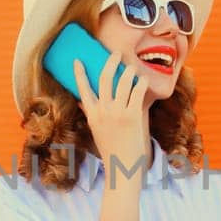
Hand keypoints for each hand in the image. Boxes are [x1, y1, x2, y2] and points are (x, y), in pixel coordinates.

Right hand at [74, 50, 149, 176]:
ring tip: (132, 67)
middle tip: (116, 53)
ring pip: (123, 82)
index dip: (79, 74)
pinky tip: (143, 80)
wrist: (122, 167)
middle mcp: (103, 111)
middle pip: (104, 78)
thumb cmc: (110, 150)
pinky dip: (141, 83)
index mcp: (92, 115)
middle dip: (110, 62)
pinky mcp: (132, 116)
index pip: (82, 89)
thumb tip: (82, 101)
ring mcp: (118, 113)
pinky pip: (137, 92)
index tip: (77, 60)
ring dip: (129, 71)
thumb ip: (91, 114)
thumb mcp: (96, 131)